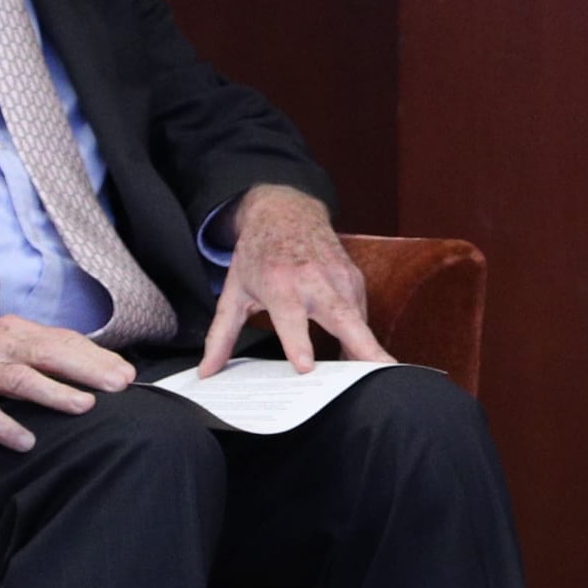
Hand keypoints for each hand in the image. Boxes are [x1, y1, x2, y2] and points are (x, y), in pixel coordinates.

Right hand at [0, 317, 133, 452]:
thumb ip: (34, 355)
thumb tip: (84, 370)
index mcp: (10, 332)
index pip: (62, 340)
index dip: (97, 356)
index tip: (128, 373)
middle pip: (49, 353)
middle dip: (88, 368)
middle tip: (121, 386)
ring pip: (19, 377)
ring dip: (54, 391)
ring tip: (84, 406)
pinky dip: (3, 426)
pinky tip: (24, 442)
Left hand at [199, 183, 391, 376]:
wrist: (285, 212)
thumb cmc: (258, 254)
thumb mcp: (233, 291)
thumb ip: (221, 335)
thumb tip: (206, 372)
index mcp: (279, 283)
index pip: (290, 316)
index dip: (297, 342)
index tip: (305, 367)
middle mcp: (313, 279)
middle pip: (343, 317)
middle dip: (364, 346)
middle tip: (380, 370)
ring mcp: (339, 277)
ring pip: (360, 319)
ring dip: (369, 349)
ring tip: (378, 376)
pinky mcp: (354, 279)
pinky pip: (361, 315)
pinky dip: (361, 336)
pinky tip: (360, 358)